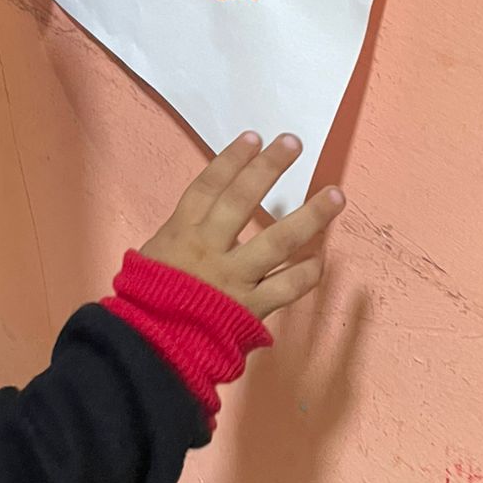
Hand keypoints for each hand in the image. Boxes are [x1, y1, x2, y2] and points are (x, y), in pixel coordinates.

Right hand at [140, 133, 343, 321]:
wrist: (151, 345)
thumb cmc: (148, 299)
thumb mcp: (155, 255)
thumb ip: (182, 234)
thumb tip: (207, 213)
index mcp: (182, 233)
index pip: (209, 187)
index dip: (232, 160)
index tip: (254, 137)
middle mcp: (210, 249)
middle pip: (242, 201)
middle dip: (269, 169)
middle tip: (293, 144)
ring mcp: (234, 278)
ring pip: (278, 242)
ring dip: (310, 217)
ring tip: (335, 195)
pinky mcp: (250, 308)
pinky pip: (286, 288)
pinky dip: (306, 273)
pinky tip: (321, 258)